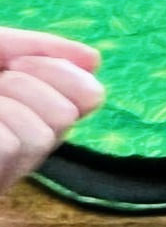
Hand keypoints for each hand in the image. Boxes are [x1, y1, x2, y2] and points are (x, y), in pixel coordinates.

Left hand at [0, 28, 103, 193]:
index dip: (58, 72)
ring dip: (6, 106)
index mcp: (31, 112)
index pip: (83, 93)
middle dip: (27, 88)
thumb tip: (94, 59)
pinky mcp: (3, 177)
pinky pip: (17, 140)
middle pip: (67, 113)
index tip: (17, 65)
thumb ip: (38, 49)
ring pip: (45, 129)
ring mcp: (14, 168)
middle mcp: (29, 145)